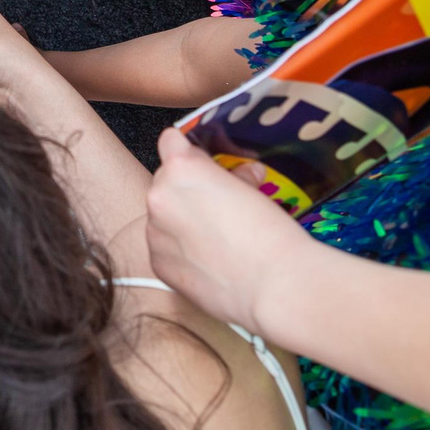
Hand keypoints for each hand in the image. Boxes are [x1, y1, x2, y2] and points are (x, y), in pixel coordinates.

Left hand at [145, 127, 321, 338]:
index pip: (171, 142)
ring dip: (183, 222)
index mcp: (183, 169)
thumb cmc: (271, 237)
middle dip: (190, 191)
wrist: (274, 287)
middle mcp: (160, 196)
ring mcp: (155, 231)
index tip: (201, 162)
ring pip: (164, 216)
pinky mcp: (157, 262)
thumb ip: (235, 178)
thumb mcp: (256, 192)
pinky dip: (181, 250)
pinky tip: (210, 260)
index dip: (189, 151)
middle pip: (167, 182)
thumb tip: (243, 175)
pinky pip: (165, 247)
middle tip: (220, 207)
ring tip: (218, 240)